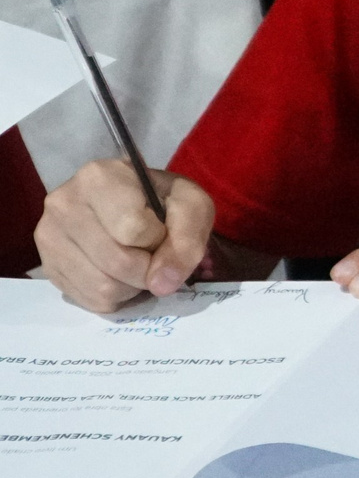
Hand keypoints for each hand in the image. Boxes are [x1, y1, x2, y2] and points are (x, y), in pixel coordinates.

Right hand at [34, 161, 215, 312]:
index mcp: (99, 177)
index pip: (134, 229)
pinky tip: (117, 273)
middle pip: (117, 262)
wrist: (134, 205)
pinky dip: (114, 296)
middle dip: (148, 268)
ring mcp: (48, 236)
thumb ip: (187, 241)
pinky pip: (88, 299)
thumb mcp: (192, 207)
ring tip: (135, 261)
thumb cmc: (164, 201)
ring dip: (132, 285)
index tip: (160, 228)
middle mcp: (64, 203)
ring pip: (102, 286)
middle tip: (152, 253)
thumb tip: (162, 284)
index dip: (158, 238)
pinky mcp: (47, 265)